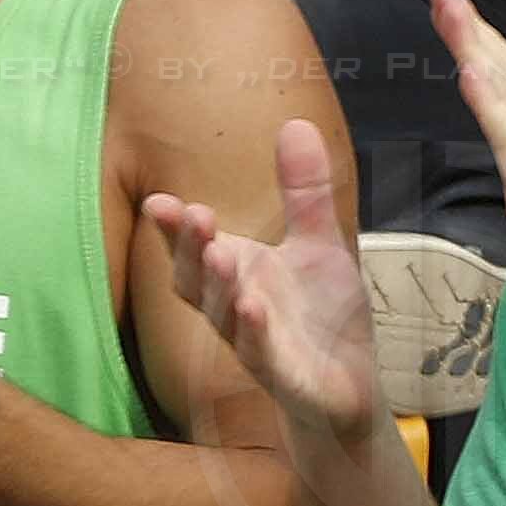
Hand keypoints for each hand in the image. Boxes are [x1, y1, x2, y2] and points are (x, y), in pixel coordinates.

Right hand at [145, 119, 386, 443]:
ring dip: (219, 286)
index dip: (173, 228)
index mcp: (236, 274)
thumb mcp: (319, 243)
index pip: (192, 248)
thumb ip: (305, 191)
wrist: (347, 384)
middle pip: (195, 281)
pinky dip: (256, 333)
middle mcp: (233, 308)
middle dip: (191, 248)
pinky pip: (262, 356)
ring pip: (224, 317)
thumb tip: (295, 122)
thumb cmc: (321, 315)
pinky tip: (255, 309)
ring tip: (221, 253)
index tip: (158, 200)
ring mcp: (254, 345)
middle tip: (194, 215)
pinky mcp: (283, 376)